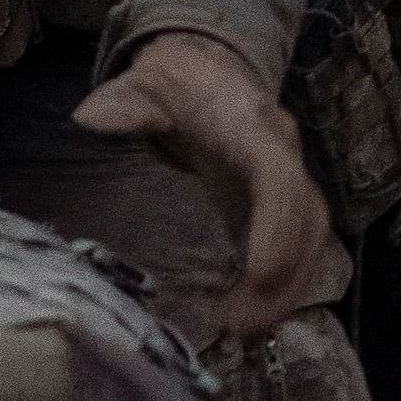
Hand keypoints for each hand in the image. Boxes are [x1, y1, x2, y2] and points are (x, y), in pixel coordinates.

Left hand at [72, 31, 327, 339]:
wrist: (210, 67)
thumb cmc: (177, 81)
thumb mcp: (146, 84)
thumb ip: (125, 103)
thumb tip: (89, 118)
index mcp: (250, 127)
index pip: (278, 178)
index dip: (277, 229)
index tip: (256, 277)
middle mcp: (282, 154)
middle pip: (308, 219)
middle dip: (285, 277)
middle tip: (245, 328)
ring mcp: (288, 179)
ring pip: (311, 238)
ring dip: (288, 289)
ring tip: (246, 333)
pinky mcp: (278, 204)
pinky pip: (297, 246)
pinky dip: (281, 284)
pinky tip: (249, 318)